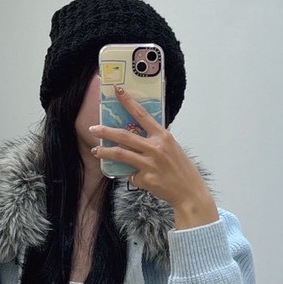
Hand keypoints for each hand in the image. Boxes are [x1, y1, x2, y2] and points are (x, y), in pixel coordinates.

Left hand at [90, 85, 219, 228]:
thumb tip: (138, 133)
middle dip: (105, 131)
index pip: (142, 114)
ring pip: (120, 154)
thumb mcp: (172, 147)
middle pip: (124, 136)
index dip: (128, 102)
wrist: (189, 192)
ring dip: (104, 152)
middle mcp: (155, 148)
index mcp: (163, 136)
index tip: (118, 91)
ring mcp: (149, 164)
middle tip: (93, 129)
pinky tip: (137, 177)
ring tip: (95, 151)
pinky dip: (130, 175)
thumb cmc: (181, 168)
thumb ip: (156, 139)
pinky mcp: (144, 179)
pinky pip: (130, 174)